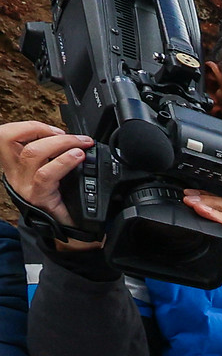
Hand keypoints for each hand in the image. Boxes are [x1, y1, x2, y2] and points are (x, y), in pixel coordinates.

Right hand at [0, 120, 94, 237]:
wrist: (71, 229)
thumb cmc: (63, 199)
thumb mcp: (54, 172)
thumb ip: (54, 154)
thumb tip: (74, 138)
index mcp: (16, 163)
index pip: (5, 135)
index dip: (28, 126)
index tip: (56, 129)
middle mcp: (15, 173)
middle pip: (11, 138)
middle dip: (43, 129)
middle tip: (73, 137)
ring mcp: (24, 185)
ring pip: (31, 153)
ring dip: (59, 143)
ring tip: (80, 145)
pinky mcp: (38, 197)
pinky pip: (46, 175)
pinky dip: (63, 162)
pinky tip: (77, 157)